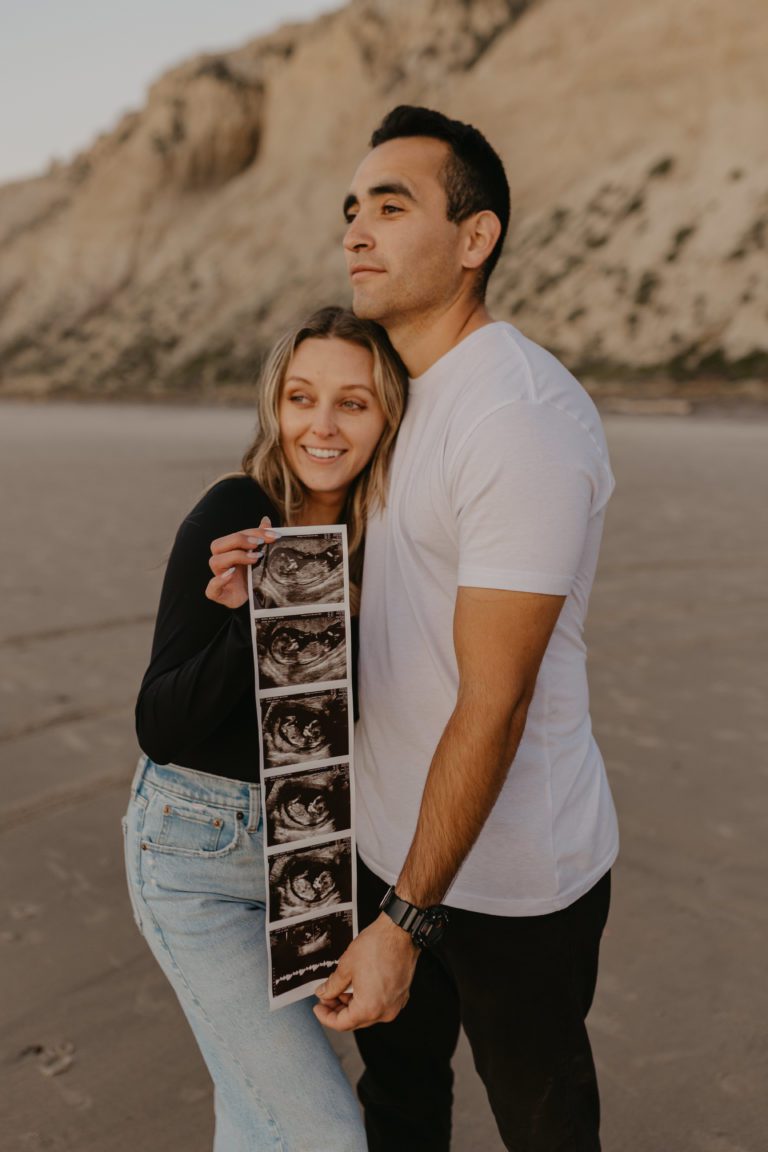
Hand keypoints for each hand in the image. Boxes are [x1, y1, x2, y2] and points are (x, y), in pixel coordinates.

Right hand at [205, 518, 278, 608]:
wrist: (250, 599)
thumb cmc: (250, 576)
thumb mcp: (257, 557)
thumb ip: (260, 538)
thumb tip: (266, 520)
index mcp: (227, 550)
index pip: (236, 535)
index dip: (254, 532)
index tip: (273, 535)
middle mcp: (220, 561)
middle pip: (220, 544)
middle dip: (240, 540)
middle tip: (260, 543)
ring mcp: (217, 577)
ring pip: (216, 561)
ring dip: (235, 557)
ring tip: (255, 559)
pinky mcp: (218, 594)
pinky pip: (211, 588)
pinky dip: (219, 581)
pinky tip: (231, 575)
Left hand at [313, 913, 418, 1031]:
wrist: (400, 932)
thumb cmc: (377, 946)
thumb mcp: (346, 966)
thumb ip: (332, 985)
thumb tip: (324, 993)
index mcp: (369, 1008)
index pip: (341, 1023)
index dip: (325, 1017)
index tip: (318, 1008)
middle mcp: (385, 1011)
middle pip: (355, 1020)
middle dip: (337, 1010)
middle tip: (326, 996)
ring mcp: (395, 1004)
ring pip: (367, 1013)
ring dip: (352, 1004)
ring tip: (341, 988)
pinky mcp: (401, 995)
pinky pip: (379, 1005)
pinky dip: (366, 1000)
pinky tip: (357, 986)